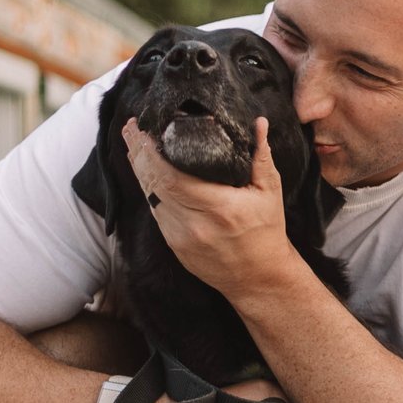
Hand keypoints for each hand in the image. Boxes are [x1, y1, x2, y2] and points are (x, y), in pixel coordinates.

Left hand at [123, 117, 292, 296]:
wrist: (258, 278)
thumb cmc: (266, 233)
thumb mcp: (270, 193)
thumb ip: (261, 157)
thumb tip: (259, 123)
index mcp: (219, 209)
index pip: (171, 177)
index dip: (151, 152)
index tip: (144, 129)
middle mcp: (194, 225)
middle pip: (153, 184)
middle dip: (138, 153)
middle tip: (132, 128)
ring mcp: (179, 238)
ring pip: (149, 197)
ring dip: (139, 169)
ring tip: (135, 144)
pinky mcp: (173, 245)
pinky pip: (155, 211)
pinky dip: (149, 189)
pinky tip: (146, 172)